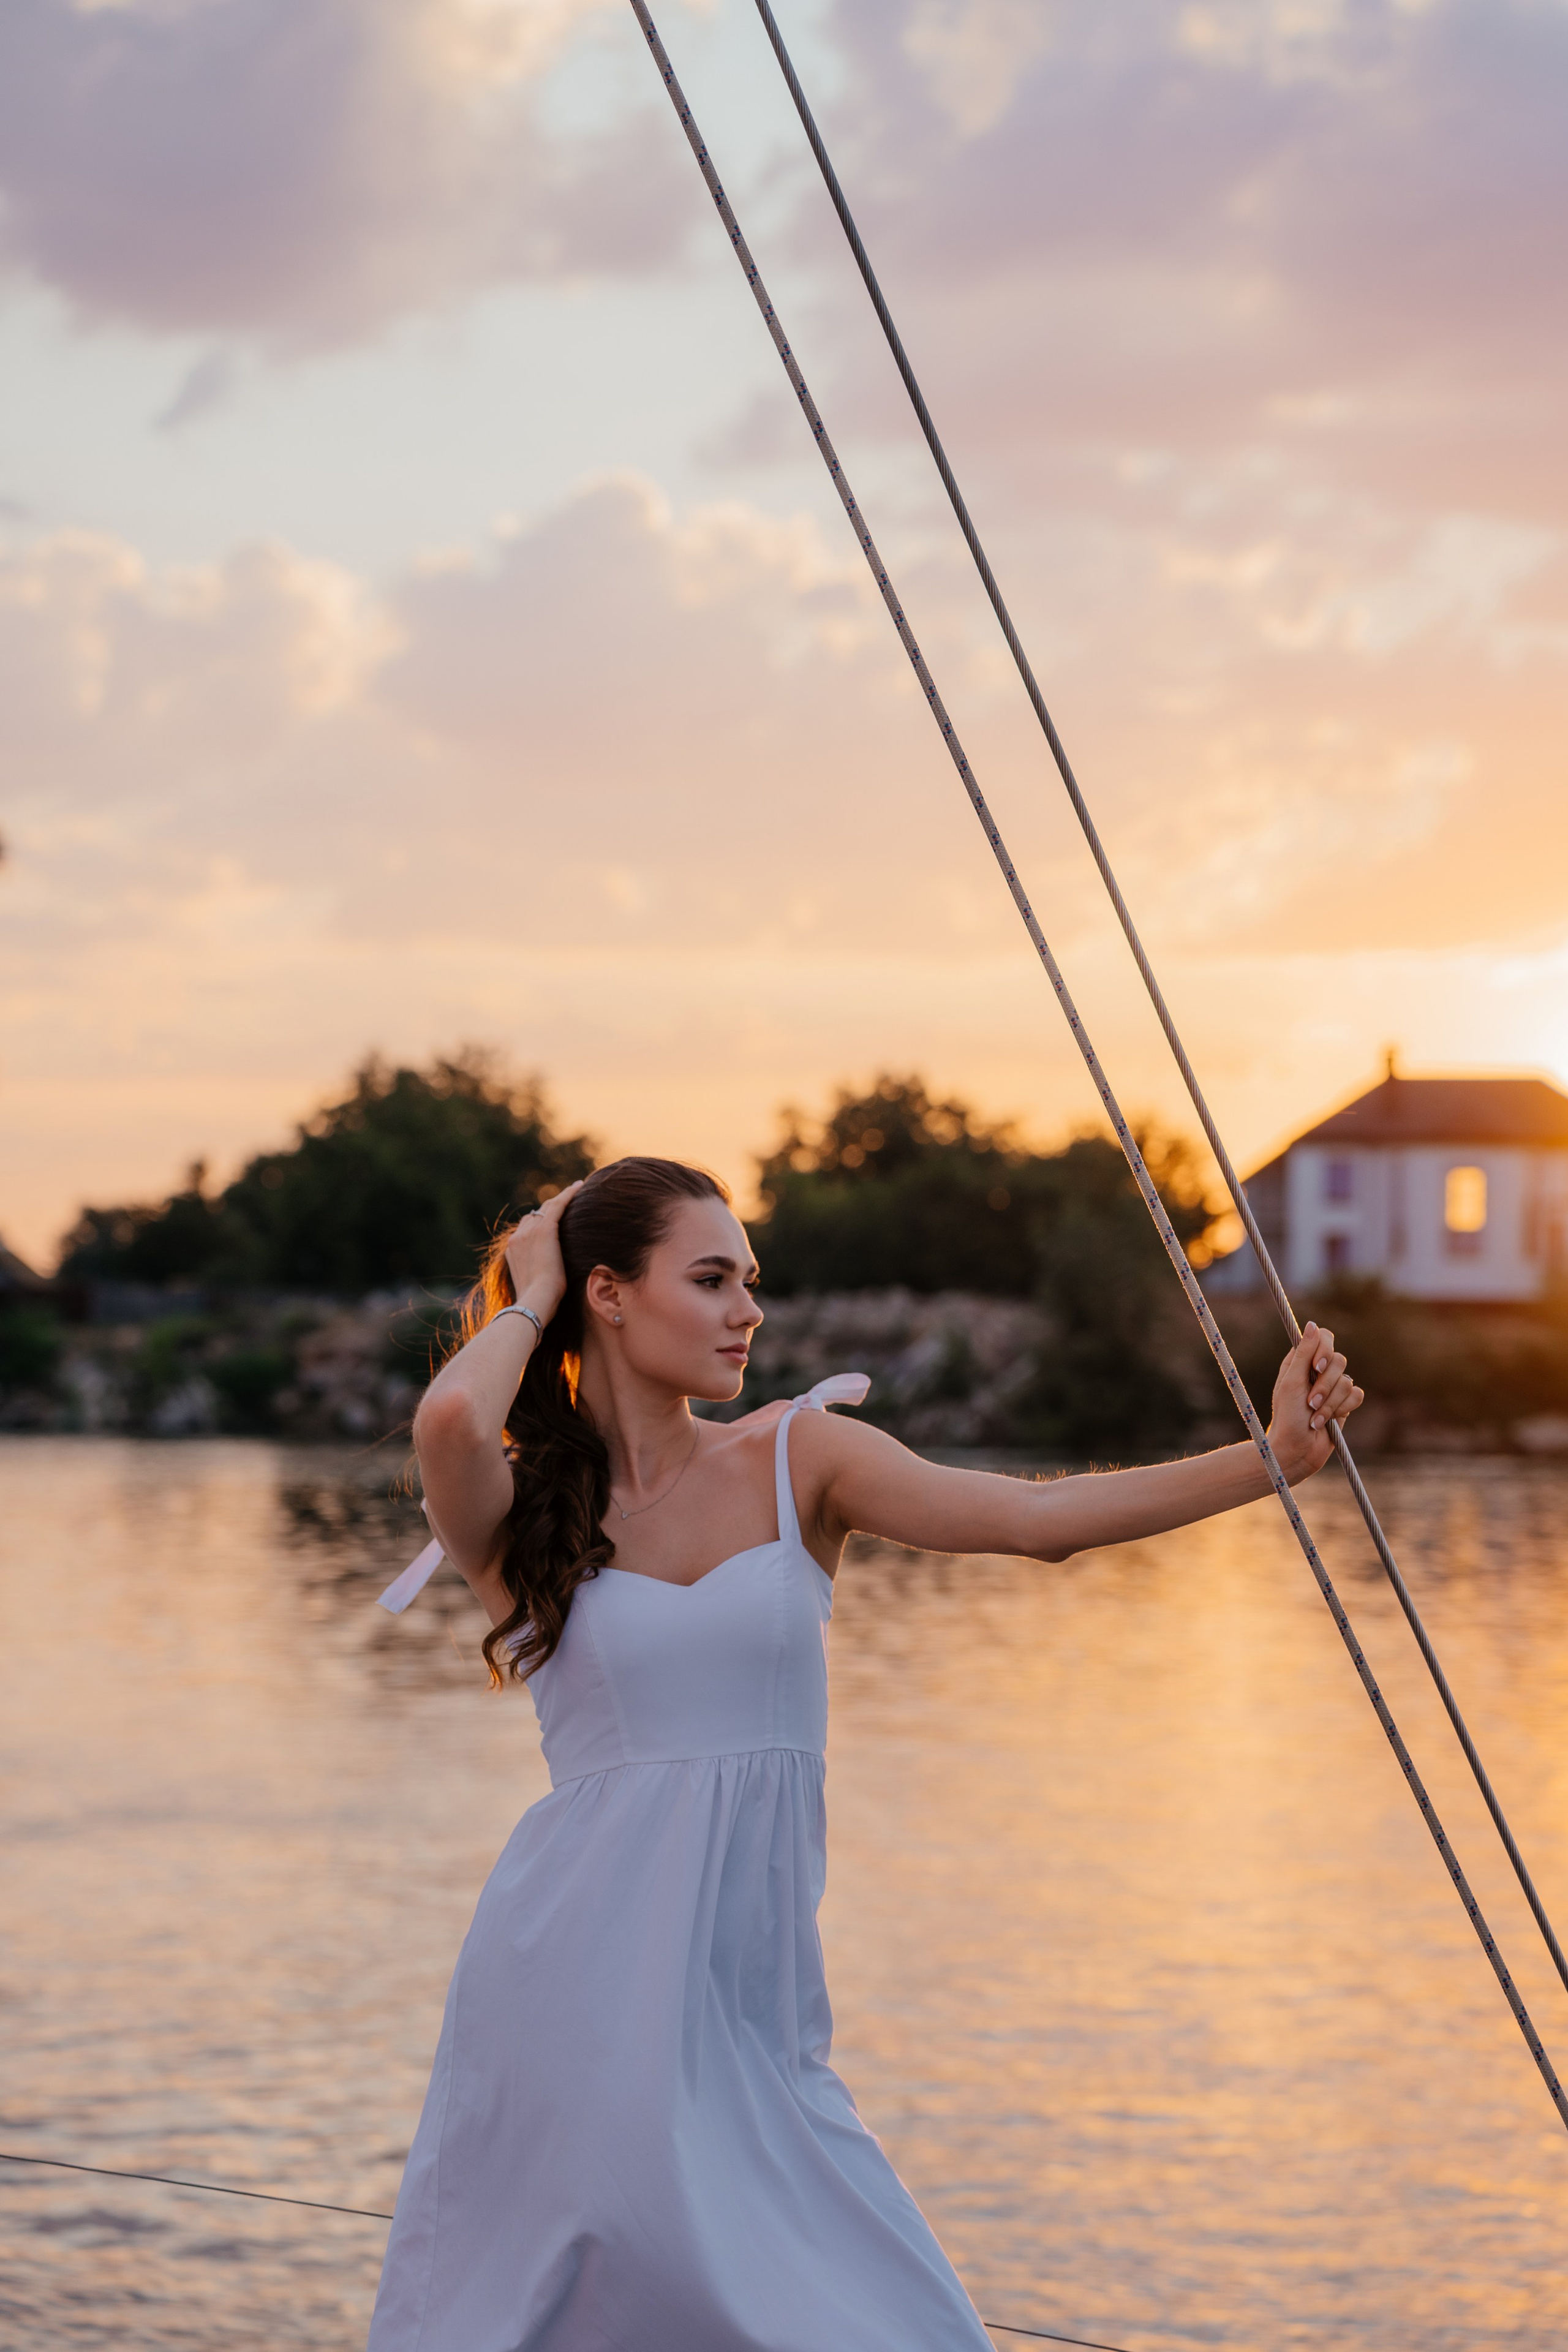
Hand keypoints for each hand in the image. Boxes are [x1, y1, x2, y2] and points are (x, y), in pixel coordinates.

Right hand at [501, 1182, 582, 1328]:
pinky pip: (557, 1206)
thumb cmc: (538, 1302)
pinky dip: (568, 1194)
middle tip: (566, 1200)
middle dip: (550, 1208)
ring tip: (574, 1191)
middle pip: (535, 1215)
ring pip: (546, 1208)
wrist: (535, 1301)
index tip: (552, 1218)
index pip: (526, 1228)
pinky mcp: (545, 1231)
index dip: (540, 1221)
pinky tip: (579, 1187)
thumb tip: (546, 1278)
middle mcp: (517, 1237)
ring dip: (560, 1198)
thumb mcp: (534, 1286)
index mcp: (512, 1250)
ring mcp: (529, 1233)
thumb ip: (536, 1274)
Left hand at [1266, 1321, 1363, 1482]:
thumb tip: (1312, 1324)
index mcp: (1301, 1361)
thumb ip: (1303, 1353)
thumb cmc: (1287, 1417)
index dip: (1325, 1349)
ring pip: (1348, 1381)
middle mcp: (1318, 1371)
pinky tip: (1327, 1422)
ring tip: (1315, 1418)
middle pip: (1340, 1360)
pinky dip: (1342, 1409)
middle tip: (1310, 1402)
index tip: (1317, 1367)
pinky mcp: (1344, 1403)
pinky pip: (1357, 1395)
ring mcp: (1332, 1387)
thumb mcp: (1291, 1382)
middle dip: (1325, 1385)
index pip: (1324, 1338)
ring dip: (1331, 1403)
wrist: (1296, 1450)